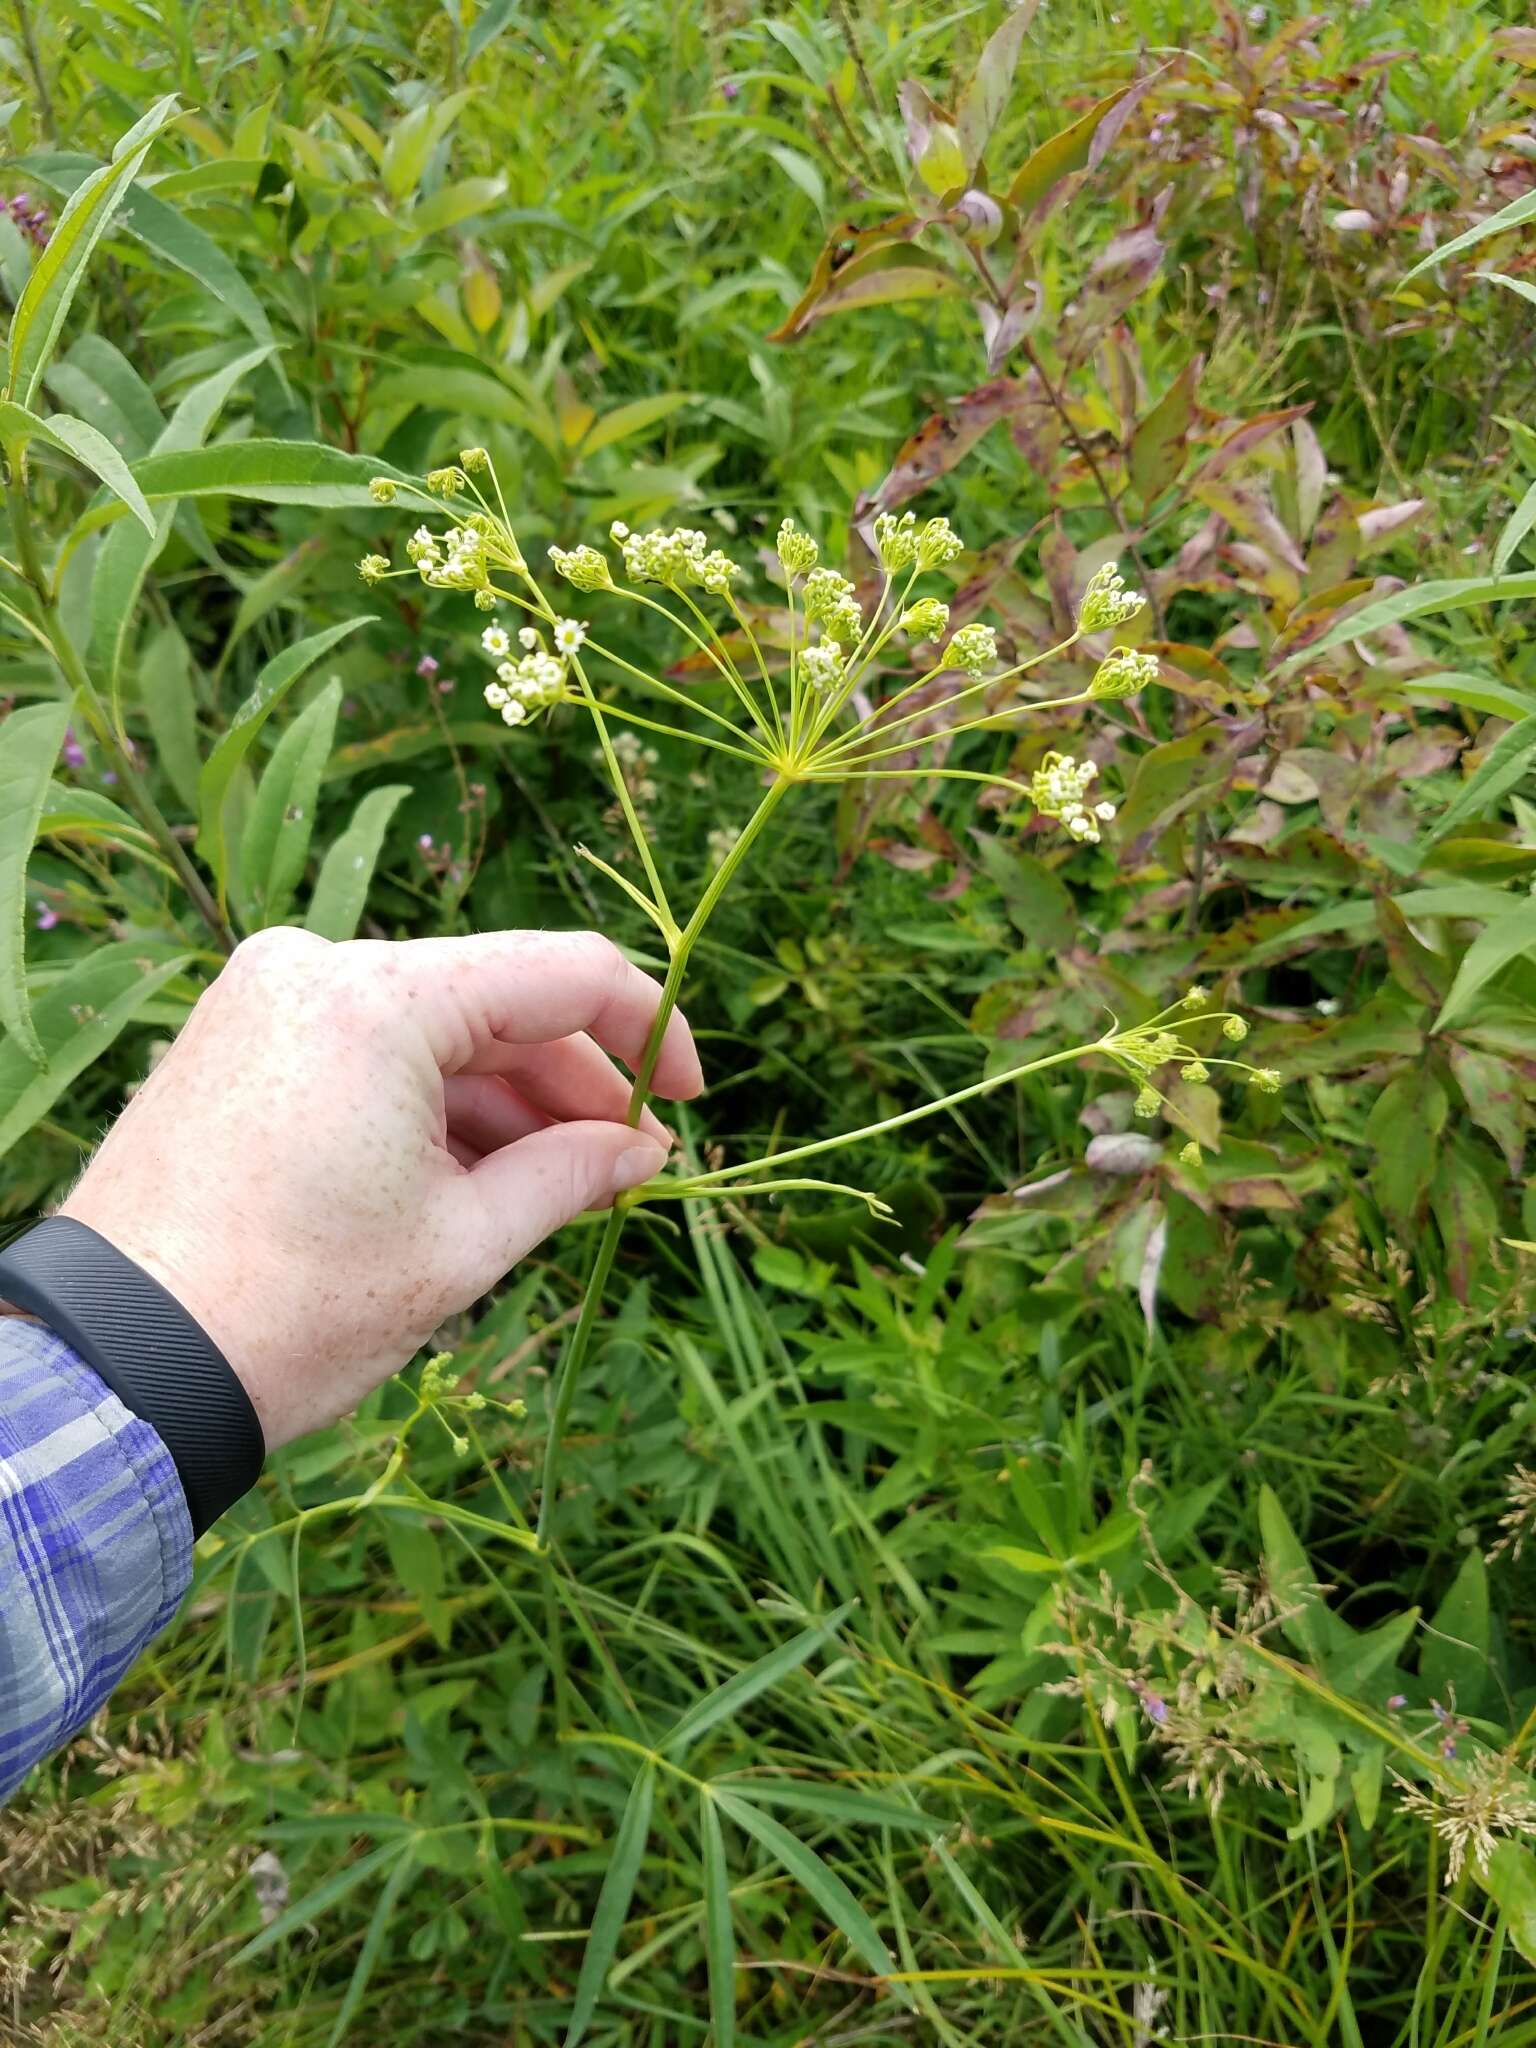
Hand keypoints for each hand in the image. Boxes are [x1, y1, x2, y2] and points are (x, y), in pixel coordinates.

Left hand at [60, 928, 700, 1448]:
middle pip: (494, 1002)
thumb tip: (641, 1153)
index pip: (561, 974)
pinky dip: (431, 1109)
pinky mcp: (237, 1044)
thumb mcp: (461, 1245)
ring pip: (432, 1032)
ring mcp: (265, 1002)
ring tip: (555, 1190)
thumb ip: (570, 1174)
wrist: (120, 1369)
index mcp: (379, 998)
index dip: (647, 1031)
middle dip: (570, 1086)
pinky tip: (474, 1179)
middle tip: (628, 1167)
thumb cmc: (297, 1308)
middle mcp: (315, 969)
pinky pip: (370, 1054)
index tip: (688, 1101)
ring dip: (502, 1105)